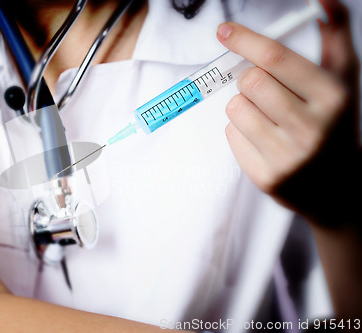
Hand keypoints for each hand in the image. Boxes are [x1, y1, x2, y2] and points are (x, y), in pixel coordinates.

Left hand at [217, 0, 359, 224]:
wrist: (341, 190)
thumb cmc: (336, 124)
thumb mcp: (343, 80)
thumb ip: (334, 36)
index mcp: (333, 97)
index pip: (276, 59)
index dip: (245, 40)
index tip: (224, 32)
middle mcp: (312, 129)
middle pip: (250, 82)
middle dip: (250, 79)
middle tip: (264, 89)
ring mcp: (287, 157)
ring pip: (234, 108)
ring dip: (243, 106)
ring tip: (268, 117)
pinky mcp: (266, 178)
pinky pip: (230, 136)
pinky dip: (240, 132)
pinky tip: (264, 140)